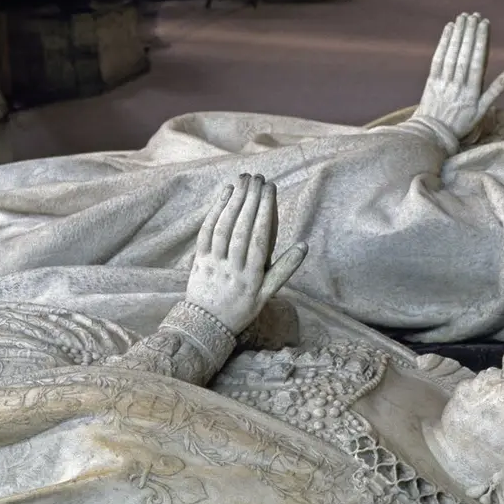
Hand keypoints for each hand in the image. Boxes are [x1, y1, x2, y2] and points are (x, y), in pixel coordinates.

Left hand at [186, 173, 306, 334]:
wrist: (207, 325)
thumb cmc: (241, 308)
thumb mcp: (267, 294)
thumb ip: (284, 269)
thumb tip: (303, 246)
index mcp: (252, 276)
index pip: (260, 237)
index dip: (265, 211)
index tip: (270, 189)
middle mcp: (233, 267)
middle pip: (242, 227)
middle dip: (250, 200)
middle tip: (258, 178)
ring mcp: (214, 263)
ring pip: (224, 227)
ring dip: (234, 201)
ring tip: (243, 181)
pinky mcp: (199, 260)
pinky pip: (207, 232)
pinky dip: (215, 211)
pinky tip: (224, 195)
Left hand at [413, 12, 503, 139]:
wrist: (433, 133)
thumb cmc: (461, 122)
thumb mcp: (482, 111)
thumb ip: (496, 90)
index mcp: (472, 92)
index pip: (478, 62)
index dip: (481, 42)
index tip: (484, 25)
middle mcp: (458, 85)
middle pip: (465, 55)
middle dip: (470, 33)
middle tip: (474, 16)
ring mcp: (443, 82)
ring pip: (452, 54)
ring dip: (458, 34)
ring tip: (463, 18)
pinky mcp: (431, 81)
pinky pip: (438, 58)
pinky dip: (443, 42)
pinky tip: (449, 29)